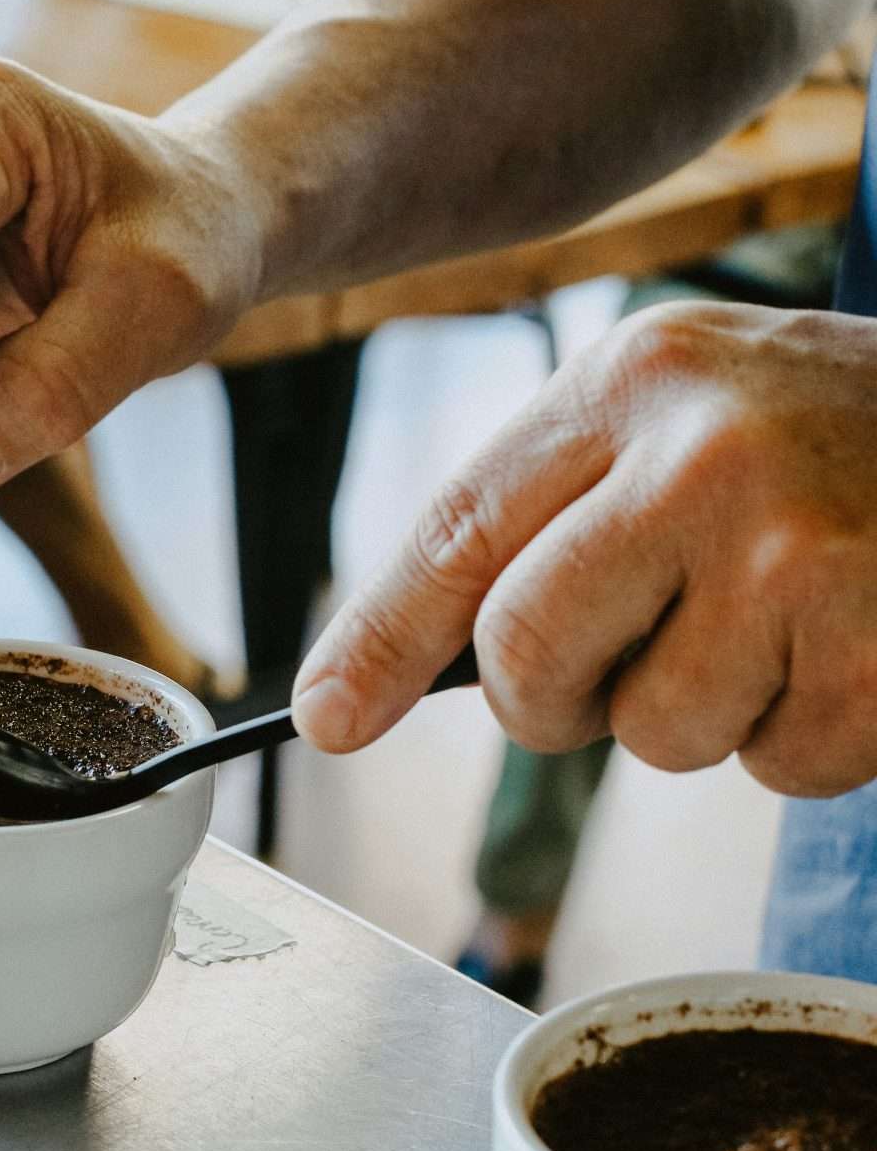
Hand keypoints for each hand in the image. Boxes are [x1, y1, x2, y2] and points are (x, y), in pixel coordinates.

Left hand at [292, 300, 876, 797]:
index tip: (326, 717)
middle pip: (526, 652)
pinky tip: (847, 652)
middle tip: (619, 667)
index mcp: (628, 383)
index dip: (376, 639)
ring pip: (651, 733)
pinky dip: (804, 740)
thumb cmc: (820, 446)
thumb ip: (538, 527)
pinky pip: (778, 768)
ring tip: (775, 627)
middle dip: (556, 696)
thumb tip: (370, 684)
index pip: (458, 532)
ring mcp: (801, 547)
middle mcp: (703, 452)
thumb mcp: (669, 428)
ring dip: (701, 715)